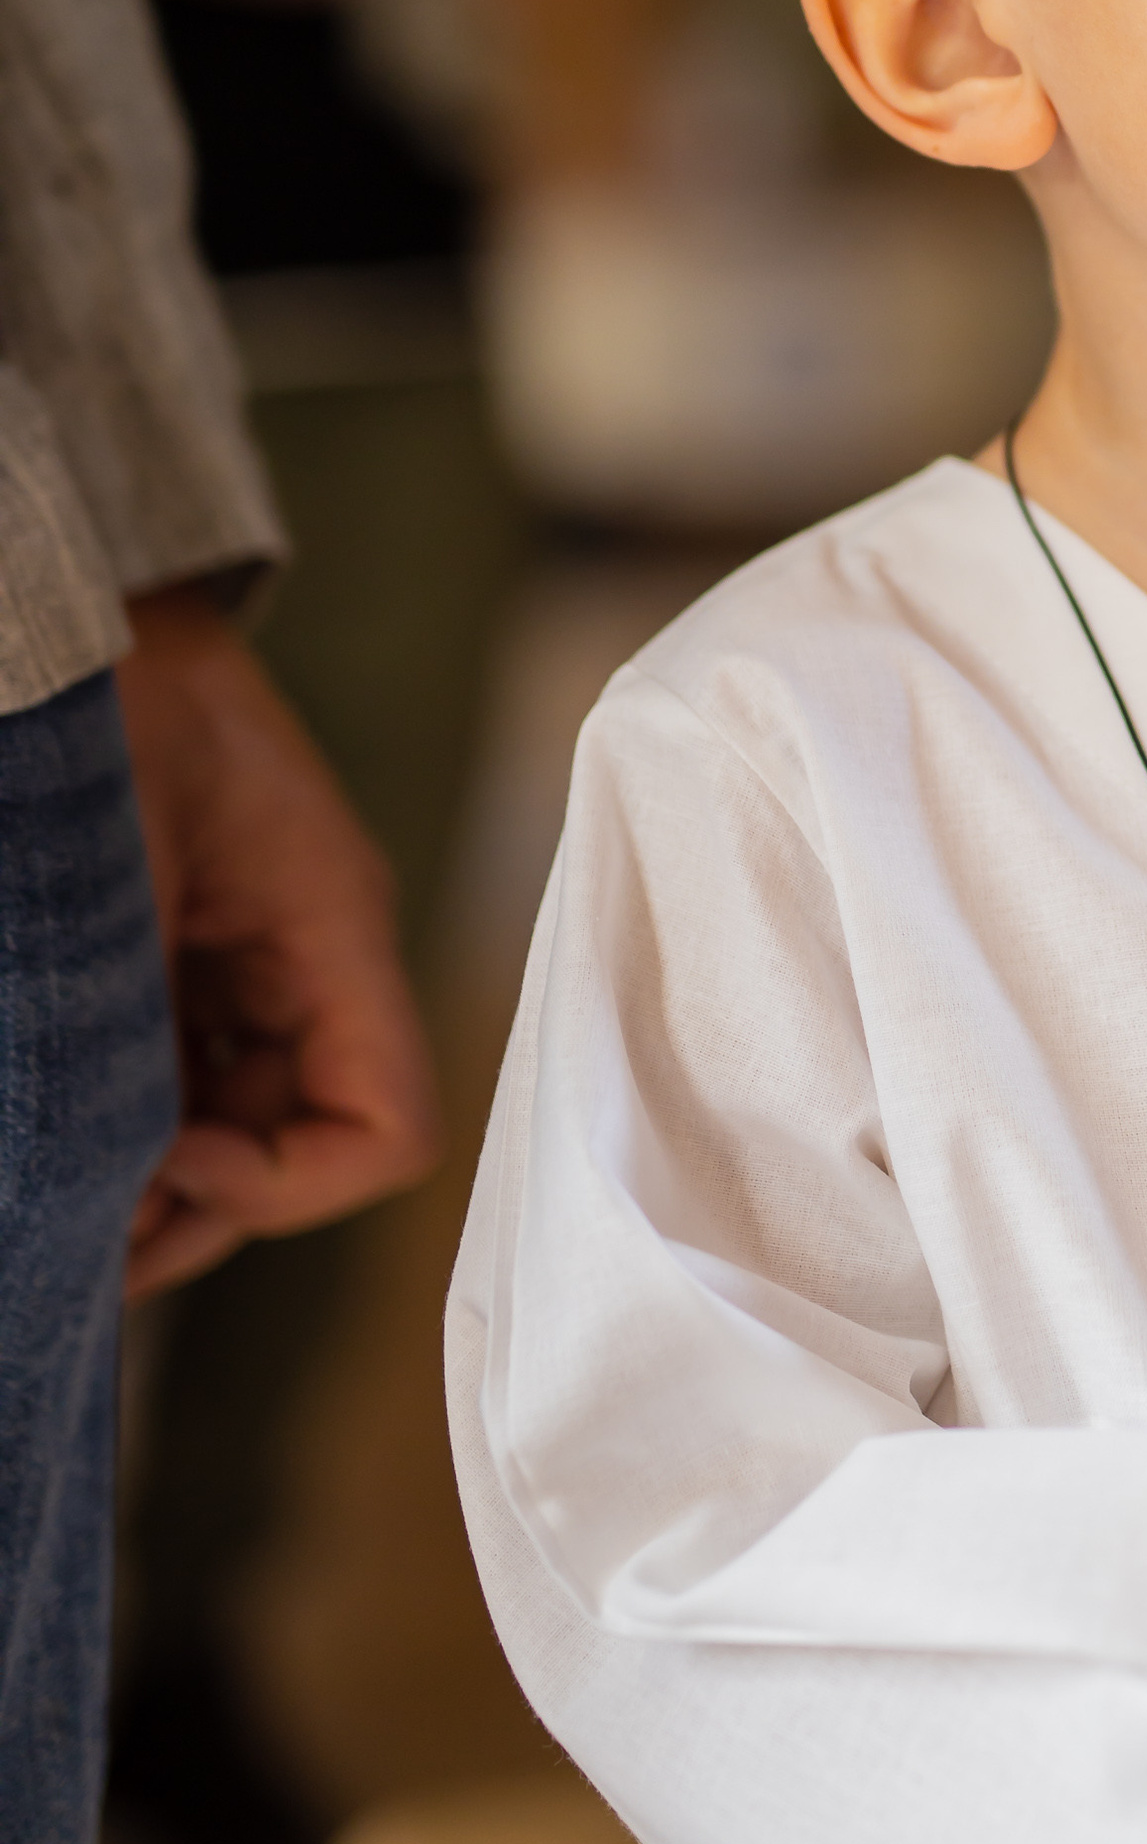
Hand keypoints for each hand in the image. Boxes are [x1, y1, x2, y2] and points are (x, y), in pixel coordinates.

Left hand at [116, 588, 439, 1297]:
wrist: (74, 616)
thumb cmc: (109, 716)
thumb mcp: (124, 885)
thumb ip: (137, 1028)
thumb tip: (129, 1178)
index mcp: (335, 931)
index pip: (385, 1127)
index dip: (286, 1186)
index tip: (172, 1161)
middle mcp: (314, 962)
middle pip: (309, 1142)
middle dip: (205, 1204)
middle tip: (83, 1227)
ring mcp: (253, 961)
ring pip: (244, 1119)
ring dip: (162, 1173)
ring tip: (63, 1196)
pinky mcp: (193, 954)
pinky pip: (191, 1069)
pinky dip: (134, 1117)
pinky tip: (65, 1126)